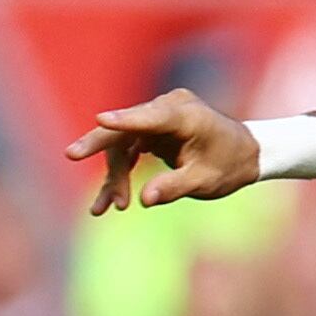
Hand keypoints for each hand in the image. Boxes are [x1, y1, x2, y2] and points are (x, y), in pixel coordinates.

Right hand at [70, 89, 260, 214]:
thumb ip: (176, 187)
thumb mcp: (206, 182)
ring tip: (111, 208)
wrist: (244, 154)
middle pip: (126, 128)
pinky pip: (127, 148)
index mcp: (186, 116)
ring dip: (115, 175)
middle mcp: (168, 108)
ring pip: (122, 142)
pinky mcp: (151, 128)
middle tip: (71, 155)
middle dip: (98, 146)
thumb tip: (144, 201)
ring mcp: (157, 116)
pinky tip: (109, 200)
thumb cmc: (229, 166)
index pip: (150, 117)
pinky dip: (119, 173)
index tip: (101, 120)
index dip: (124, 120)